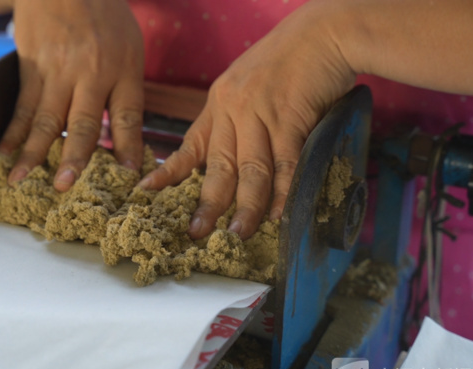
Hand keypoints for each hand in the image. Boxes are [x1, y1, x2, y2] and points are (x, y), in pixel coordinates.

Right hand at [0, 0, 144, 190]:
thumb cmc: (104, 16)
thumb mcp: (130, 46)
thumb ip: (126, 90)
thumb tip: (125, 139)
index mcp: (123, 69)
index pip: (128, 117)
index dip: (128, 149)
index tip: (128, 177)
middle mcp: (92, 73)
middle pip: (83, 123)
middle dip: (74, 158)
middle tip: (65, 186)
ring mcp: (58, 70)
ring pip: (45, 119)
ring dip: (32, 153)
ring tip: (21, 181)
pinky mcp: (32, 65)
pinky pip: (22, 104)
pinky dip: (12, 131)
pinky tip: (3, 151)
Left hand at [139, 1, 355, 239]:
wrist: (324, 31)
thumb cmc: (290, 58)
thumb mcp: (249, 82)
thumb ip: (239, 116)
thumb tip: (237, 156)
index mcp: (219, 102)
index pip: (190, 145)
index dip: (169, 171)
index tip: (147, 191)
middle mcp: (233, 109)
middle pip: (218, 166)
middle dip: (208, 204)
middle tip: (197, 232)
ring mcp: (261, 113)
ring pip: (250, 170)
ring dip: (246, 206)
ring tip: (239, 233)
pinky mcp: (291, 117)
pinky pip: (285, 163)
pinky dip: (284, 191)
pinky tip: (281, 212)